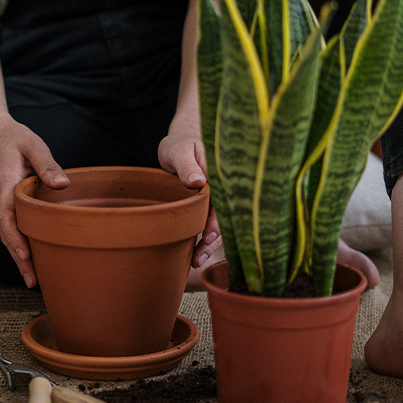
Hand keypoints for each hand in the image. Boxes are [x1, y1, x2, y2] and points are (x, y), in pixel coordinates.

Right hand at [0, 113, 68, 287]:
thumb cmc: (11, 137)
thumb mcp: (32, 144)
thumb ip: (47, 164)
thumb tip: (62, 184)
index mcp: (3, 184)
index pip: (6, 218)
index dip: (15, 240)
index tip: (25, 257)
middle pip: (4, 234)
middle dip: (17, 258)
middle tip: (33, 281)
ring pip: (4, 233)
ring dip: (15, 254)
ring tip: (32, 277)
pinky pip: (5, 226)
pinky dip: (13, 242)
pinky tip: (26, 255)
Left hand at [158, 122, 220, 267]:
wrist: (181, 141)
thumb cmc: (180, 144)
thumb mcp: (178, 150)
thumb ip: (187, 165)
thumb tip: (199, 181)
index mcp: (220, 176)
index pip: (223, 202)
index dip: (217, 222)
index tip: (208, 237)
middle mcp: (222, 190)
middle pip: (223, 218)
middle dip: (213, 239)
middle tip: (199, 256)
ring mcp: (217, 199)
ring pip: (218, 224)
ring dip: (209, 243)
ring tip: (196, 261)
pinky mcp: (208, 205)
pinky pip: (210, 223)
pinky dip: (204, 238)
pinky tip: (196, 253)